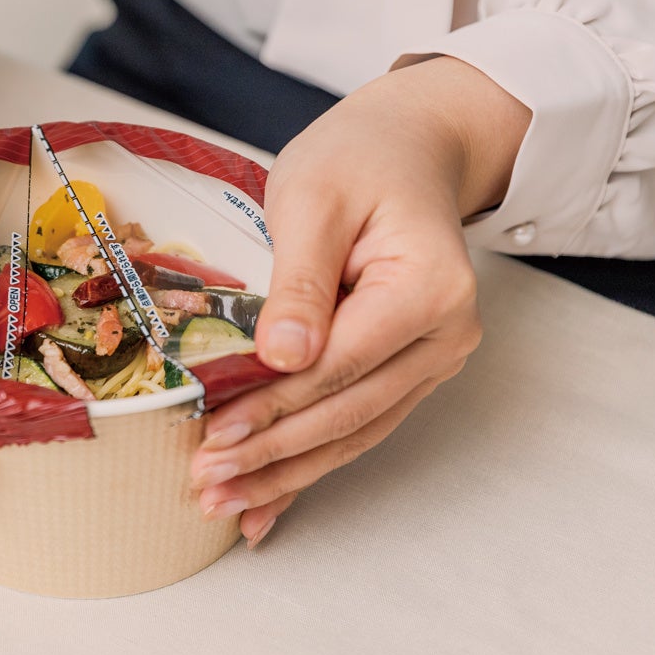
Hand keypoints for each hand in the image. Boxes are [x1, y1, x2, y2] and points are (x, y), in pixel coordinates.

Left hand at [189, 56, 530, 545]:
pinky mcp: (408, 370)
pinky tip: (269, 505)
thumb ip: (299, 280)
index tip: (214, 439)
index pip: (340, 365)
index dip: (274, 409)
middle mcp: (446, 335)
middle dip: (272, 455)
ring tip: (225, 506)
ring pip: (354, 433)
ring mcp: (433, 359)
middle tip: (207, 486)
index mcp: (429, 289)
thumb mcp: (313, 198)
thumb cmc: (359, 160)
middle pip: (348, 412)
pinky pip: (357, 426)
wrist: (409, 148)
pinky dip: (309, 464)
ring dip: (287, 474)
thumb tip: (282, 358)